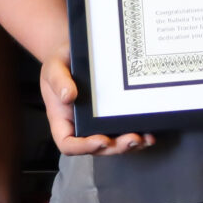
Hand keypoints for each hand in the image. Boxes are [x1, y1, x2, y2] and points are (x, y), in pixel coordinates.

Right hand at [38, 58, 153, 156]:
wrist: (72, 54)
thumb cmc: (59, 64)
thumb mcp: (53, 68)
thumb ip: (58, 81)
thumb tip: (68, 96)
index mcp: (62, 121)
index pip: (68, 144)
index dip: (84, 147)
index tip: (101, 140)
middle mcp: (80, 127)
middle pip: (96, 148)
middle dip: (116, 147)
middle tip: (132, 139)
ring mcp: (96, 124)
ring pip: (113, 144)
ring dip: (130, 146)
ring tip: (145, 139)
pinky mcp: (111, 117)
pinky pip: (122, 131)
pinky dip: (137, 136)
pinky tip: (149, 133)